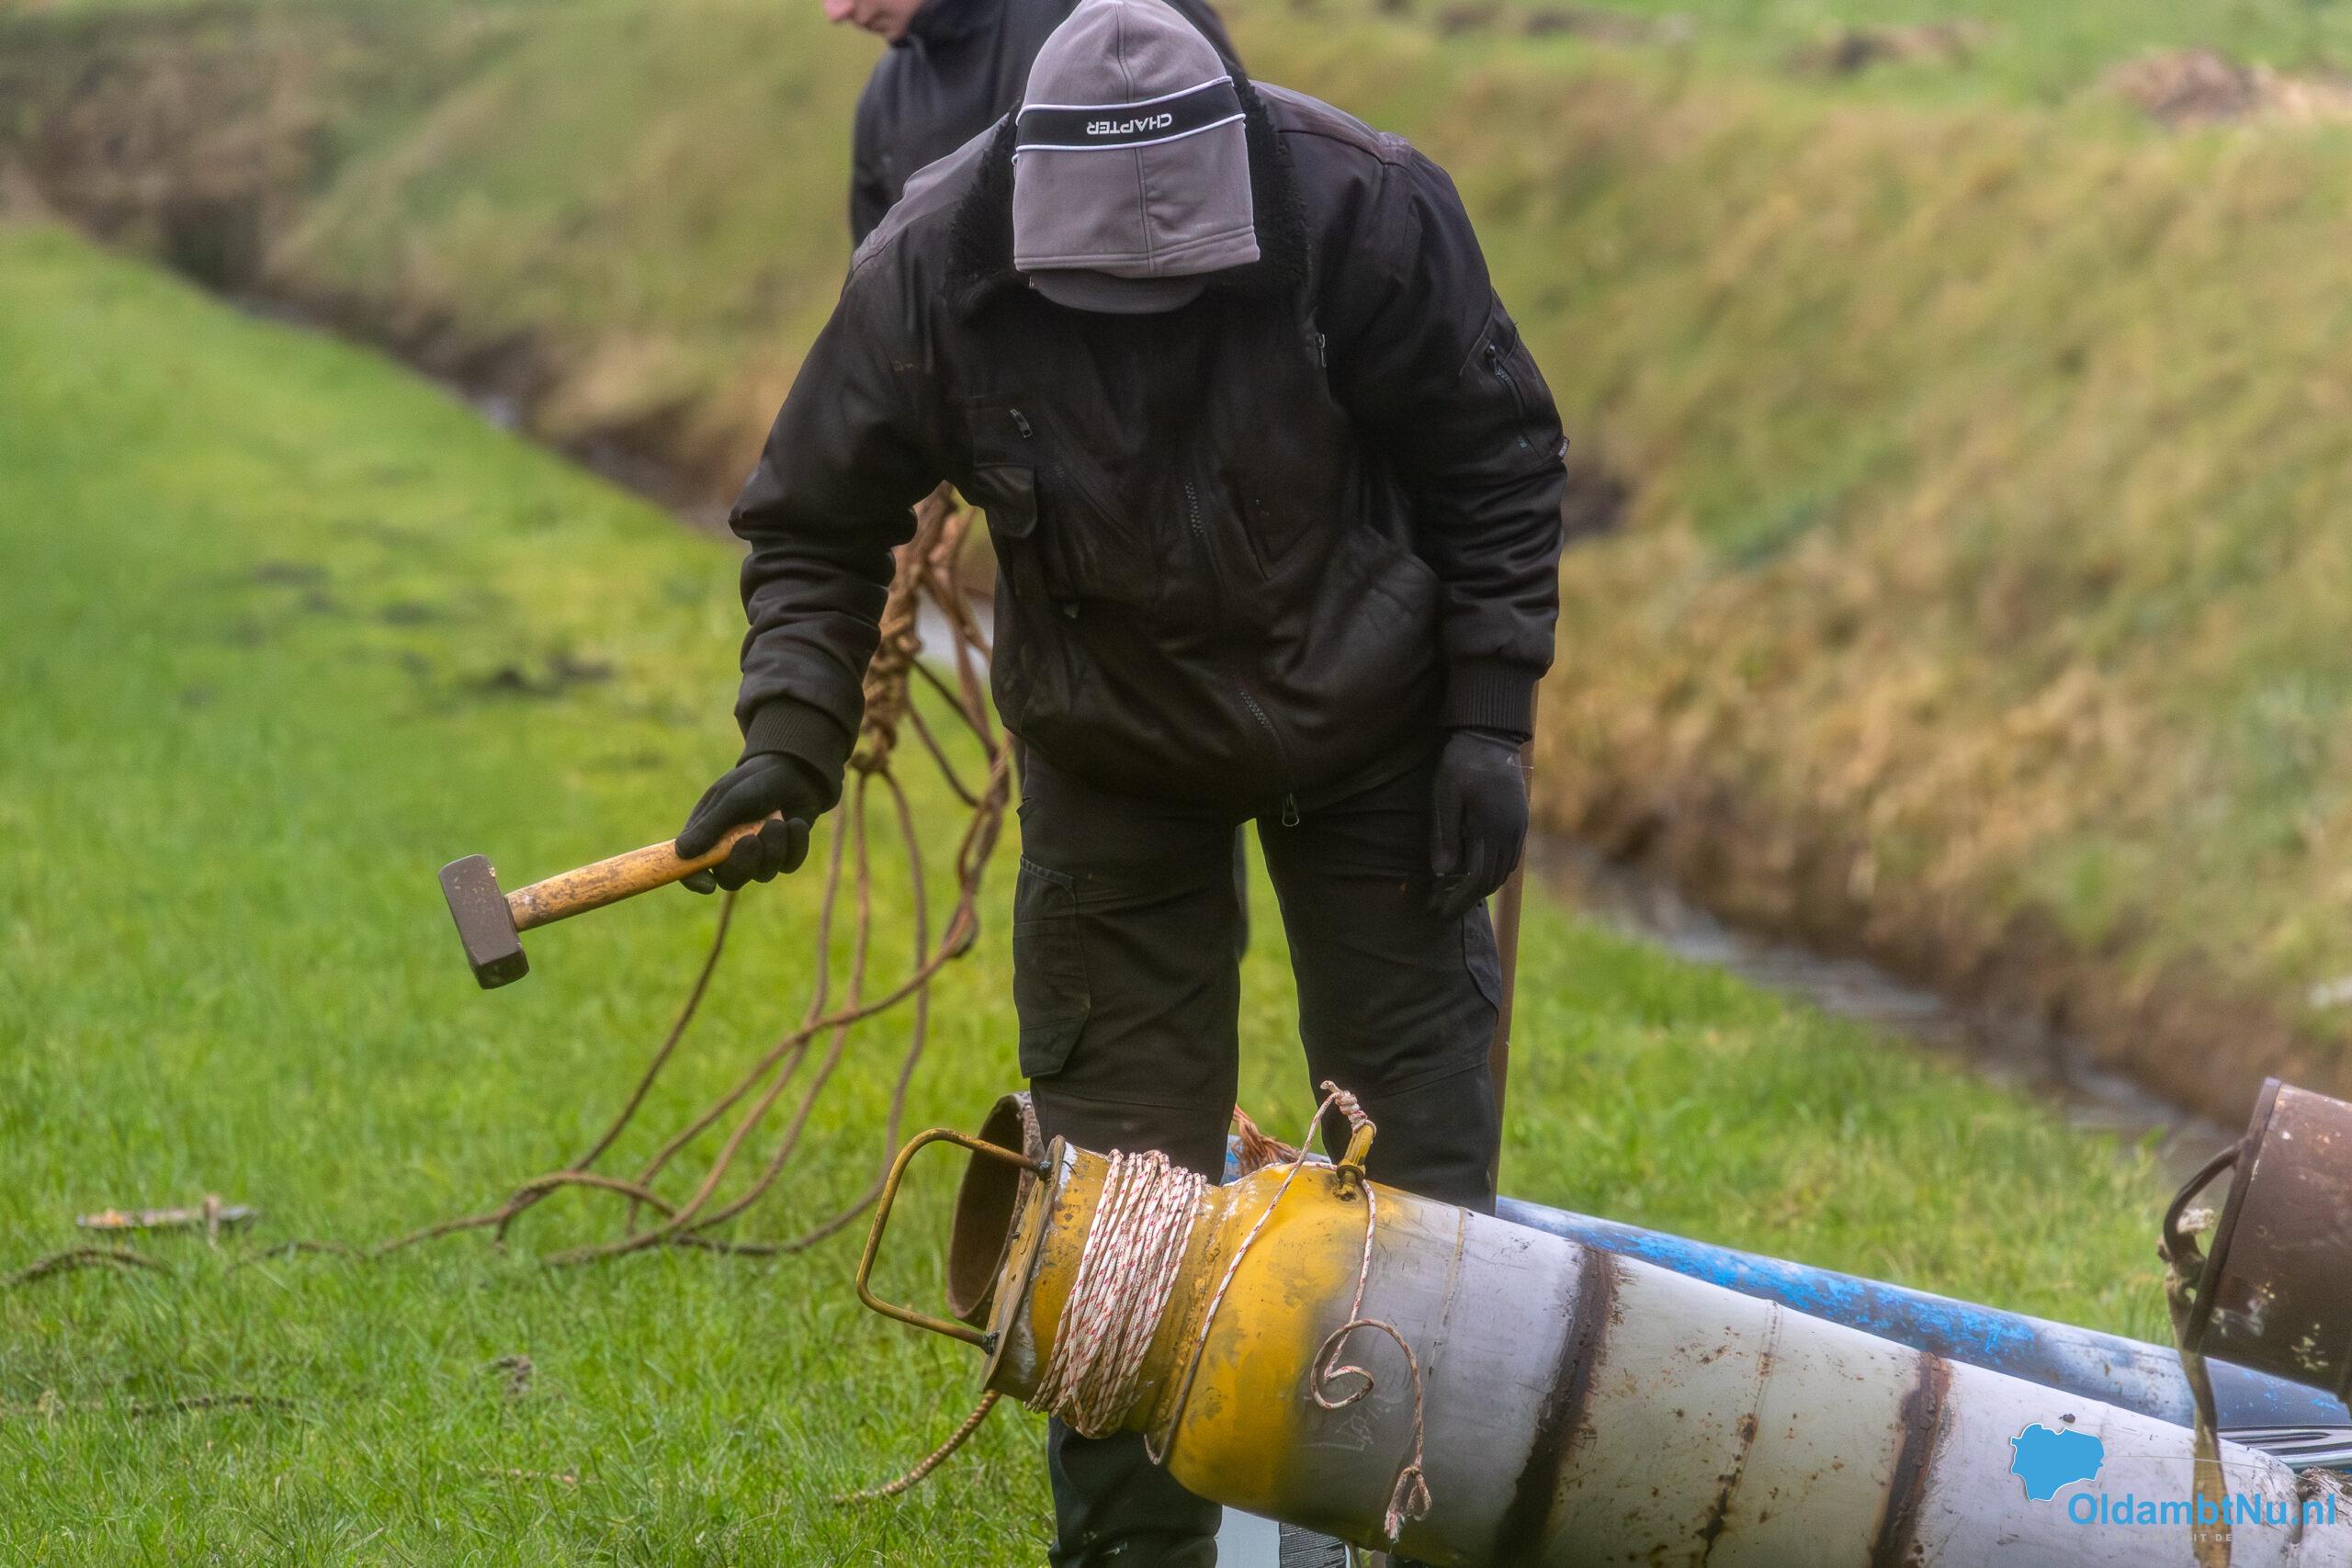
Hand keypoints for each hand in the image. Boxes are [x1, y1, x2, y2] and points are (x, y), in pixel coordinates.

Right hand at [676, 752, 833, 893]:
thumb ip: (710, 825)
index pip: (691, 868)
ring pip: (763, 874)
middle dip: (742, 864)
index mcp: (707, 836)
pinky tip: (794, 823)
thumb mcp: (730, 797)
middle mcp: (730, 851)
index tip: (708, 884)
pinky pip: (788, 865)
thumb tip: (682, 853)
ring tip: (777, 820)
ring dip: (773, 847)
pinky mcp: (785, 855)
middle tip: (751, 840)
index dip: (695, 880)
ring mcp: (759, 856)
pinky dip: (794, 844)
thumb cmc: (755, 780)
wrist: (794, 771)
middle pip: (730, 880)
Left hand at [1427, 728, 1526, 921]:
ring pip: (1503, 871)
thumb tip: (1441, 874)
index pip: (1475, 878)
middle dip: (1467, 899)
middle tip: (1443, 909)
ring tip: (1456, 896)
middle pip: (1491, 879)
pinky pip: (1510, 857)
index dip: (1456, 899)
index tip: (1437, 911)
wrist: (1491, 736)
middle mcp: (1510, 833)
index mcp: (1490, 829)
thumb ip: (1444, 836)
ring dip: (1482, 887)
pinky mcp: (1521, 820)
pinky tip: (1477, 872)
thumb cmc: (1461, 764)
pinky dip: (1494, 872)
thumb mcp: (1444, 797)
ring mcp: (1519, 827)